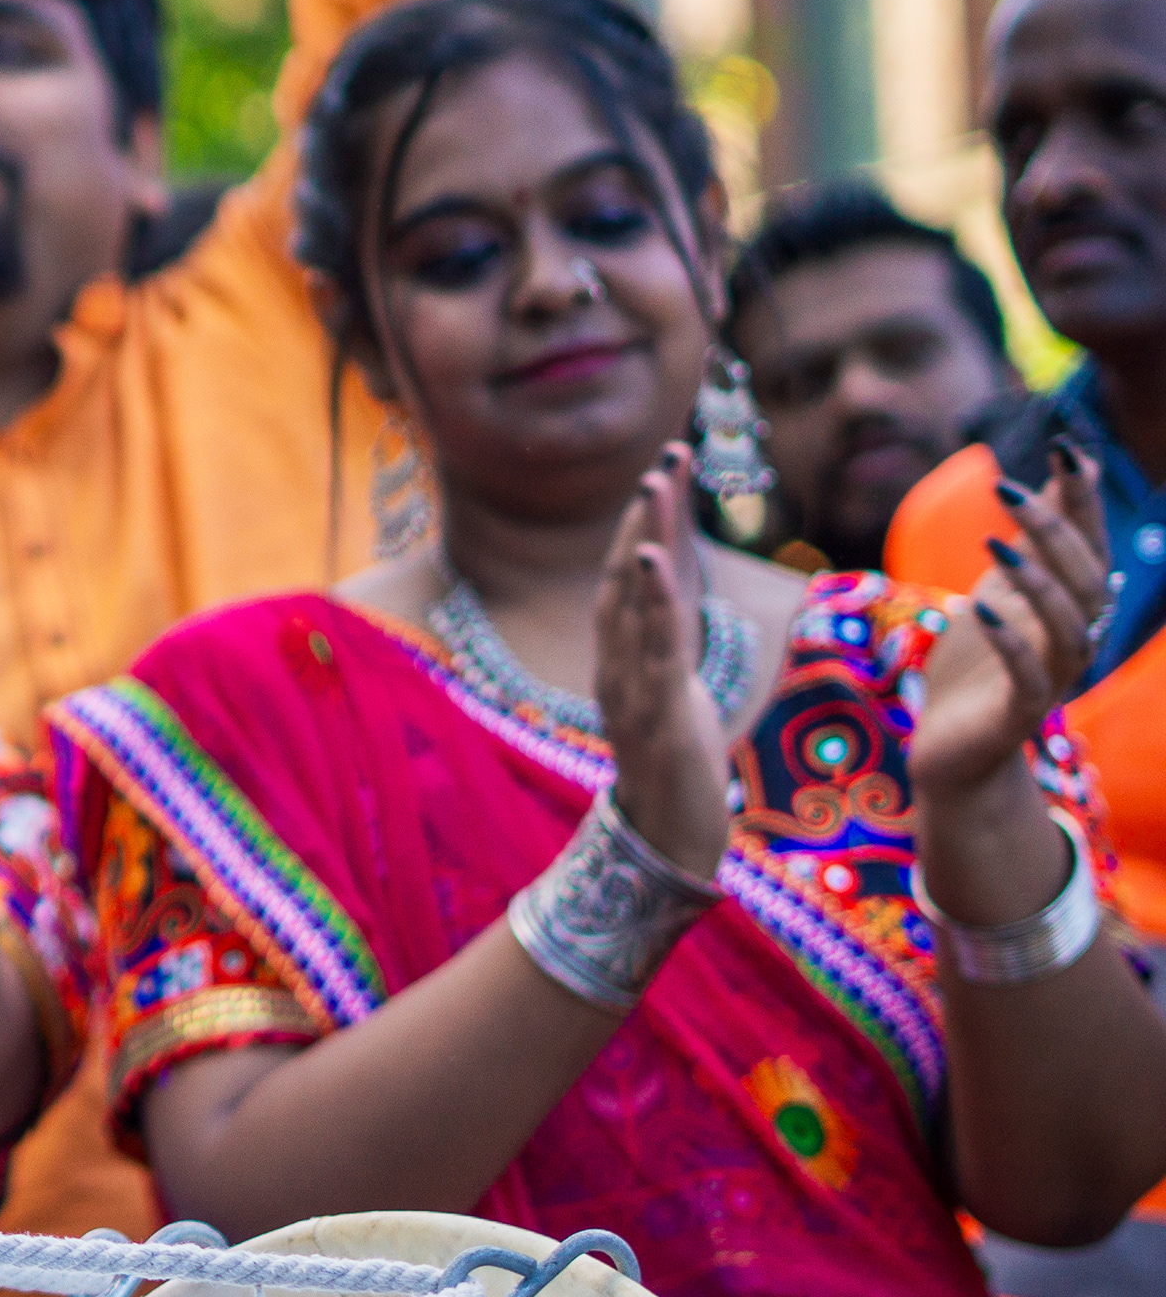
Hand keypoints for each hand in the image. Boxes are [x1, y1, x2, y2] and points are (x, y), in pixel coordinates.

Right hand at [592, 448, 732, 873]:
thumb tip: (676, 599)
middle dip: (648, 514)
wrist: (668, 839)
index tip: (673, 469)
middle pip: (627, 575)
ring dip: (644, 539)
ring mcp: (631, 686)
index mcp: (626, 657)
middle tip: (669, 457)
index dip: (652, 523)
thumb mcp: (676, 694)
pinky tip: (652, 560)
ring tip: (658, 487)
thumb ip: (669, 647)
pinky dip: (651, 600)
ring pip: (634, 602)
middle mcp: (618, 663)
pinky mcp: (654, 712)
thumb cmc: (678, 768)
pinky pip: (652, 646)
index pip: (635, 578)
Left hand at [914, 446, 1114, 808]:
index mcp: (1072, 606)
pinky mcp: (1021, 713)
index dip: (1081, 499)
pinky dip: (1011, 642)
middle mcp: (1075, 638)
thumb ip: (1032, 544)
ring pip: (1071, 626)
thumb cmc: (977, 666)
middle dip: (1054, 530)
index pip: (1088, 544)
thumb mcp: (999, 591)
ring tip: (995, 544)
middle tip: (1007, 488)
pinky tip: (980, 611)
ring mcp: (1053, 678)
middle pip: (1085, 578)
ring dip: (1039, 582)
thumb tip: (1061, 479)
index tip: (1065, 448)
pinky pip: (1029, 678)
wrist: (951, 749)